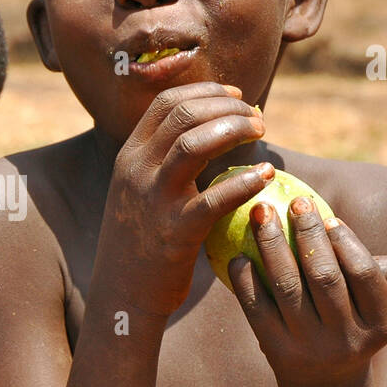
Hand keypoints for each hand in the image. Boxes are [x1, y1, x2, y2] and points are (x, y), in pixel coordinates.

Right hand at [96, 82, 270, 316]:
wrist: (122, 295)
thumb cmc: (141, 243)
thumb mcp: (139, 193)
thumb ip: (164, 163)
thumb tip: (211, 133)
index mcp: (129, 157)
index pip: (166, 102)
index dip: (206, 91)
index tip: (237, 97)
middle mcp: (137, 170)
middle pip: (184, 114)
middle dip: (228, 106)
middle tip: (257, 117)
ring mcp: (153, 199)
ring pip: (194, 142)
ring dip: (234, 128)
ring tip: (261, 132)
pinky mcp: (174, 231)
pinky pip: (213, 198)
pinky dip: (243, 182)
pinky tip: (264, 175)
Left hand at [228, 195, 386, 386]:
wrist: (323, 385)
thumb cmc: (350, 326)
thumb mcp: (375, 309)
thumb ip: (379, 274)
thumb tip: (344, 229)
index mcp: (380, 326)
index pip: (367, 276)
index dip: (348, 243)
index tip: (329, 217)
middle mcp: (347, 340)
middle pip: (325, 277)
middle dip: (308, 235)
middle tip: (295, 202)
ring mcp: (309, 348)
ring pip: (287, 287)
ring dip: (272, 244)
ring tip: (261, 214)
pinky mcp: (276, 351)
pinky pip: (257, 307)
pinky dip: (245, 278)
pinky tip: (239, 254)